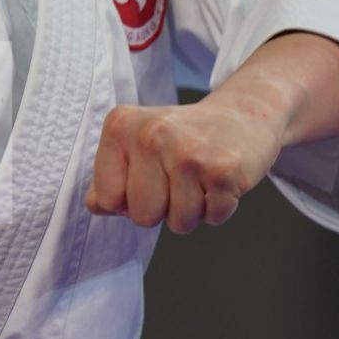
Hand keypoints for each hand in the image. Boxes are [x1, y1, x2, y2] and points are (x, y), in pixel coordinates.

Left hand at [84, 89, 286, 233]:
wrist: (242, 115)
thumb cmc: (182, 137)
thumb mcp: (136, 143)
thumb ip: (109, 176)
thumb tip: (96, 206)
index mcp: (121, 126)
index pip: (106, 199)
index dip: (128, 200)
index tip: (147, 177)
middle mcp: (151, 134)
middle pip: (142, 216)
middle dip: (162, 209)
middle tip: (177, 178)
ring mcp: (188, 152)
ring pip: (179, 223)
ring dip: (192, 210)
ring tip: (199, 178)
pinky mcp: (223, 170)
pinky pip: (212, 219)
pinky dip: (219, 208)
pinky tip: (219, 179)